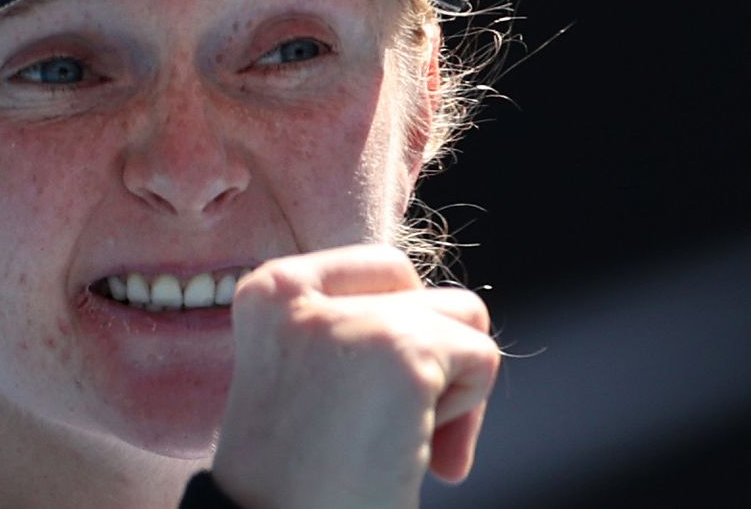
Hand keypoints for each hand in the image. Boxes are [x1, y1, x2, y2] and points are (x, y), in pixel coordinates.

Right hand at [210, 243, 499, 508]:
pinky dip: (466, 418)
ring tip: (400, 441)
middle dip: (435, 361)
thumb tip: (456, 311)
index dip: (402, 335)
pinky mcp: (403, 350)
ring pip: (463, 316)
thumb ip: (351, 327)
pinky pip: (482, 359)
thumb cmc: (297, 480)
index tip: (374, 399)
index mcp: (268, 290)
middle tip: (397, 433)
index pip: (385, 271)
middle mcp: (302, 291)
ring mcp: (353, 318)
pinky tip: (418, 457)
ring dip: (451, 387)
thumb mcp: (306, 375)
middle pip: (427, 290)